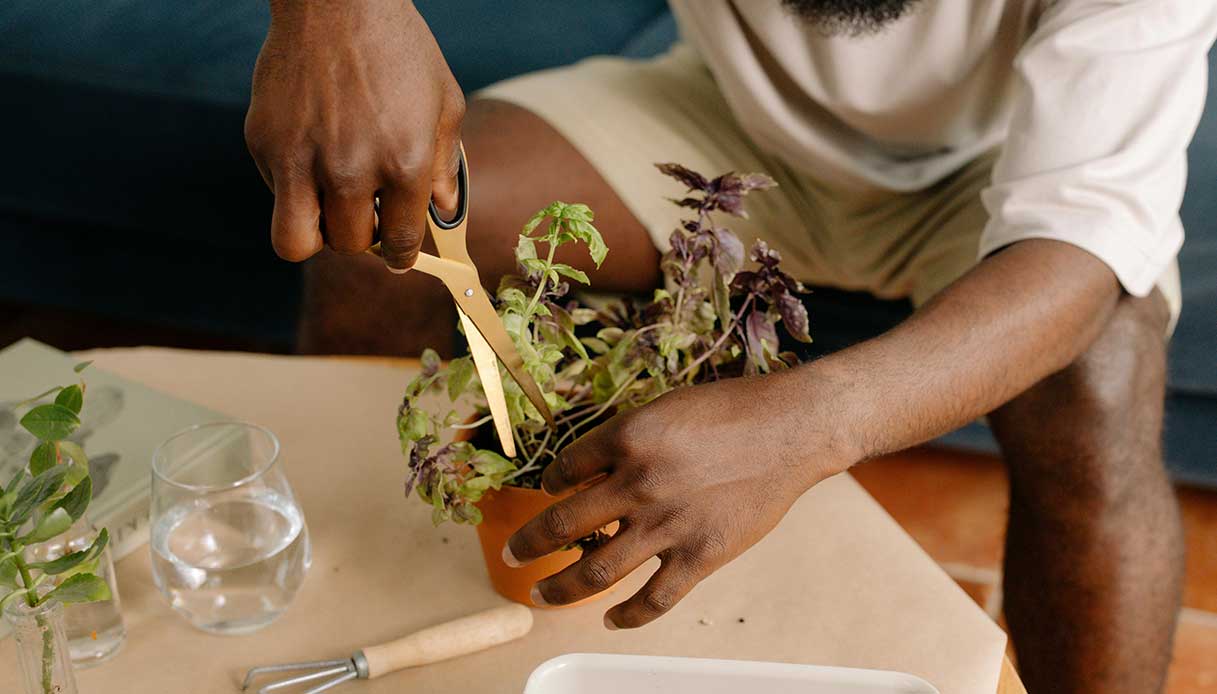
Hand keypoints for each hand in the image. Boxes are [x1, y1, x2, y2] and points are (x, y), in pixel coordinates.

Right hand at [245, 0, 463, 268]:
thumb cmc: (399, 48)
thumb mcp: (444, 102)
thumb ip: (445, 164)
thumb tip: (442, 210)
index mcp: (405, 162)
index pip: (399, 240)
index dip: (399, 254)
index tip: (396, 255)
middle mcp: (351, 168)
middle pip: (348, 245)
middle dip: (360, 238)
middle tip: (365, 217)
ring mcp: (301, 157)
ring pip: (296, 241)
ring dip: (316, 234)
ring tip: (330, 209)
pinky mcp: (264, 142)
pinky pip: (276, 193)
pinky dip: (293, 188)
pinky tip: (313, 153)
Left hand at [504, 373, 853, 628]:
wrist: (791, 429)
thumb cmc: (731, 409)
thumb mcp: (665, 406)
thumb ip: (627, 438)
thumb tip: (591, 468)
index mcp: (626, 437)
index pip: (564, 469)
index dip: (549, 484)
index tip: (547, 493)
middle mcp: (638, 483)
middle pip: (563, 525)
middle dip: (529, 545)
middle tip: (512, 555)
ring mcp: (668, 525)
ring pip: (596, 572)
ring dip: (561, 588)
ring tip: (542, 594)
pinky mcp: (701, 556)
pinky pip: (654, 599)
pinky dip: (628, 616)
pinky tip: (611, 620)